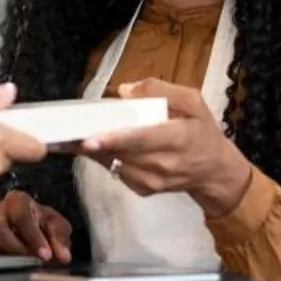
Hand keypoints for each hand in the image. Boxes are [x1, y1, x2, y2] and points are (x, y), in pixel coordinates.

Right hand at [0, 190, 71, 262]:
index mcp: (16, 200)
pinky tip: (12, 267)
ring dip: (7, 257)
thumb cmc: (41, 223)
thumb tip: (64, 256)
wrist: (26, 227)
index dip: (34, 236)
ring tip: (25, 265)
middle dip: (18, 248)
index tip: (46, 255)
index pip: (21, 216)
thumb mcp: (56, 225)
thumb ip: (60, 238)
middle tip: (35, 262)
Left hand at [76, 79, 252, 216]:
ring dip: (93, 150)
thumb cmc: (202, 131)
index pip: (141, 139)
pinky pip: (117, 172)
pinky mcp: (144, 190)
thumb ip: (162, 90)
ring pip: (114, 163)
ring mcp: (152, 181)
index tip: (89, 137)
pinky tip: (96, 146)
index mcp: (177, 138)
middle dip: (93, 142)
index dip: (114, 139)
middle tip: (66, 131)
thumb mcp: (193, 102)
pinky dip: (104, 158)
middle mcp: (163, 164)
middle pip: (121, 153)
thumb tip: (126, 90)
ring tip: (70, 137)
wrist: (214, 171)